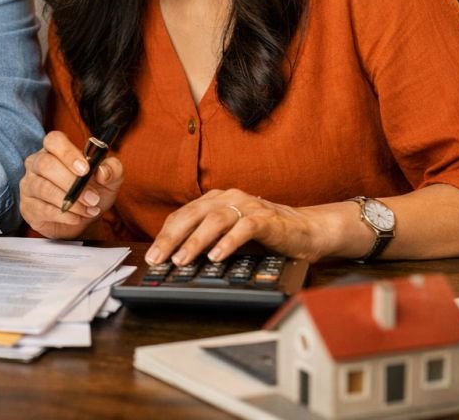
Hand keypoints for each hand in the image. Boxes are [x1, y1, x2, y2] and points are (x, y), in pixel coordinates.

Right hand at [19, 131, 123, 239]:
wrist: (83, 218)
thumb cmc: (92, 191)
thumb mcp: (109, 180)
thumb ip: (112, 170)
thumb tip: (103, 171)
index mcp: (55, 150)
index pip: (54, 141)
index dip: (68, 153)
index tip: (86, 169)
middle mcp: (37, 163)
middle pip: (46, 164)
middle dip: (71, 182)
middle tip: (92, 197)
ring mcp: (29, 184)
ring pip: (43, 188)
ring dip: (70, 202)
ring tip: (87, 209)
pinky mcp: (28, 206)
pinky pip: (41, 208)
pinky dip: (63, 215)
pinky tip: (76, 218)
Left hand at [146, 189, 334, 265]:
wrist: (306, 229)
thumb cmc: (264, 234)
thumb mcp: (229, 235)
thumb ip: (207, 240)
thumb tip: (177, 258)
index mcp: (216, 200)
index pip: (183, 215)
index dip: (165, 234)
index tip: (153, 255)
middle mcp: (229, 198)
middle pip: (193, 215)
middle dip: (172, 238)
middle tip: (158, 258)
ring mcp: (247, 206)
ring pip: (214, 220)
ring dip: (195, 241)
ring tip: (182, 259)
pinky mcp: (266, 218)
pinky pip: (243, 228)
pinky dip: (228, 242)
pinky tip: (216, 256)